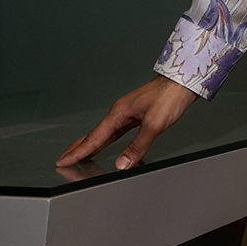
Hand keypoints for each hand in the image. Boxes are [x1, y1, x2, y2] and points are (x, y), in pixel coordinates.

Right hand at [55, 76, 198, 171]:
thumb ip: (138, 146)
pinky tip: (105, 145)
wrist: (183, 82)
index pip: (94, 137)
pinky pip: (115, 131)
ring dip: (90, 145)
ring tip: (79, 155)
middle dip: (77, 148)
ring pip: (103, 133)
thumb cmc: (170, 97)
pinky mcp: (136, 115)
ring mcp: (127, 113)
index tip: (64, 160)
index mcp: (119, 113)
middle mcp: (120, 112)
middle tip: (63, 159)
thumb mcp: (154, 124)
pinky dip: (106, 140)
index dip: (78, 151)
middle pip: (93, 134)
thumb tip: (122, 163)